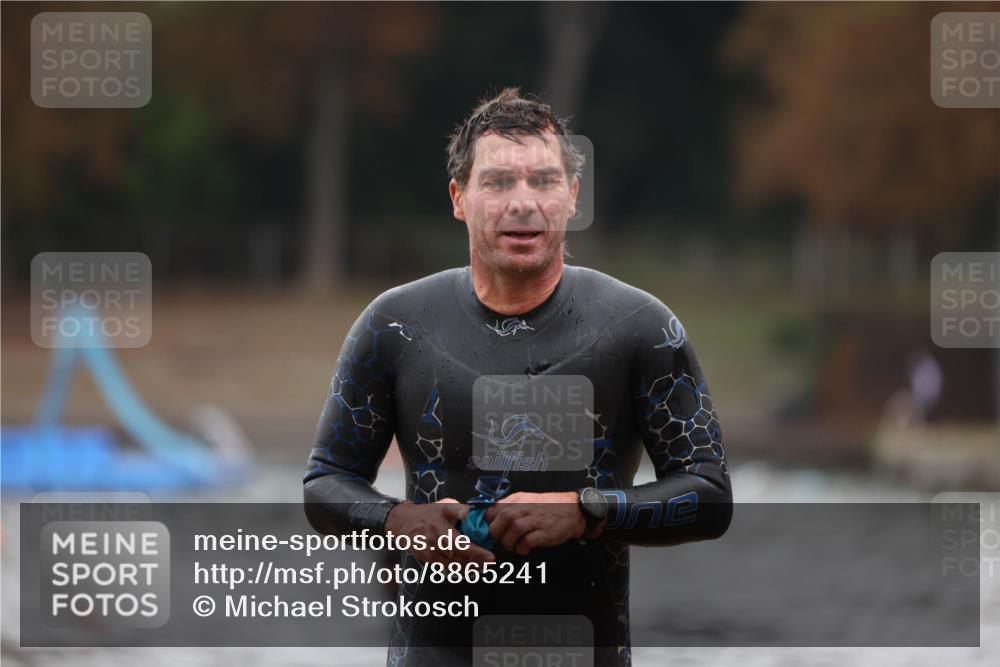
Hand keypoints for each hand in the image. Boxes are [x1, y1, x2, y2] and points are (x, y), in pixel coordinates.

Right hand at [384, 498, 495, 564]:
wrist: (402, 522)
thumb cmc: (427, 513)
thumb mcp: (443, 506)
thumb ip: (460, 510)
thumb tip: (475, 513)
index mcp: (441, 524)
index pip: (462, 541)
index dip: (477, 551)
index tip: (490, 556)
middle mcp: (435, 538)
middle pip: (458, 554)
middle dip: (476, 560)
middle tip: (490, 563)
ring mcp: (429, 550)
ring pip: (452, 564)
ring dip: (468, 567)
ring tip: (482, 568)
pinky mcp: (426, 557)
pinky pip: (444, 567)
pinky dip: (457, 570)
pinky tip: (467, 570)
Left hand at [485, 491, 604, 555]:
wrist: (573, 511)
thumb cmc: (547, 508)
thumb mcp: (526, 500)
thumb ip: (510, 506)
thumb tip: (492, 517)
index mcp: (517, 499)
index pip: (493, 510)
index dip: (489, 523)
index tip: (493, 530)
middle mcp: (524, 508)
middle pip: (501, 520)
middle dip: (497, 534)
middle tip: (502, 540)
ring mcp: (535, 520)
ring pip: (512, 531)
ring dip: (509, 543)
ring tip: (513, 546)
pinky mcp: (544, 532)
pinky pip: (526, 542)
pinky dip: (522, 548)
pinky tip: (524, 550)